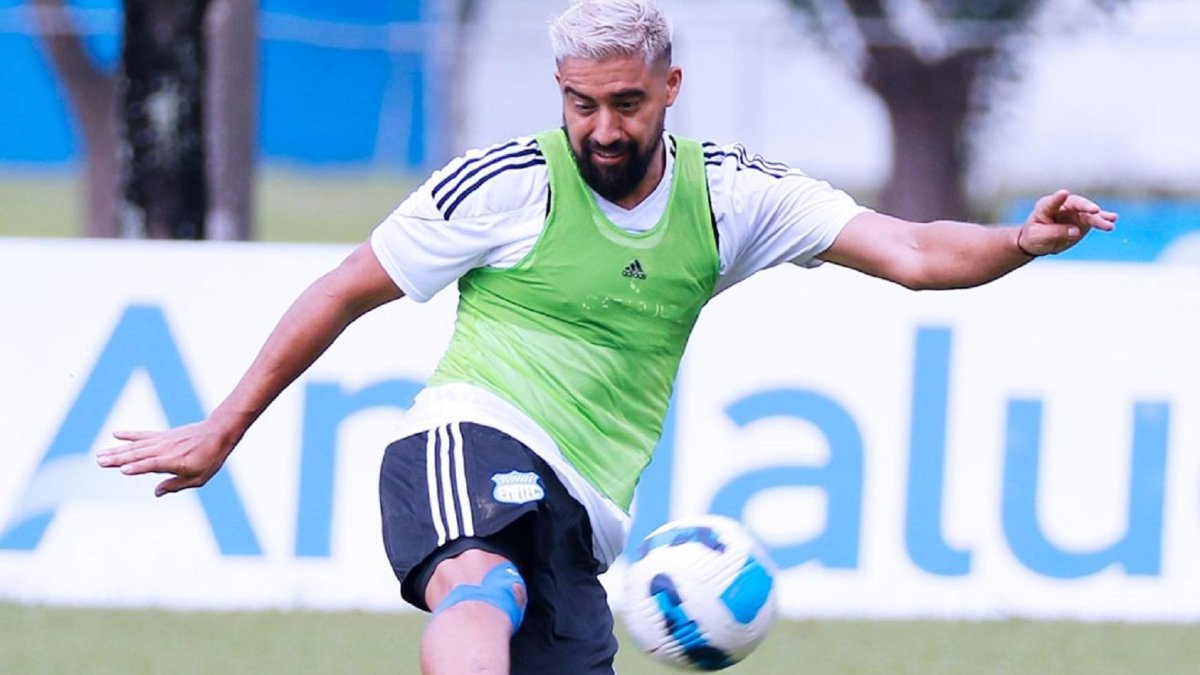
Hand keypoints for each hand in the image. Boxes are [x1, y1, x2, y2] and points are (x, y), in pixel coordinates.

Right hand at [96, 421, 238, 496]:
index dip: (138, 468)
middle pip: (138, 455)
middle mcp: (165, 449)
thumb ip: (176, 485)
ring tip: (100, 454)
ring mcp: (163, 441)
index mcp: (174, 461)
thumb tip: (156, 492)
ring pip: (136, 446)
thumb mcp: (198, 478)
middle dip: (118, 459)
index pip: (152, 464)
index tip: (123, 470)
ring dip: (117, 450)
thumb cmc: (210, 458)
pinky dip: (130, 435)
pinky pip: (143, 435)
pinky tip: (115, 434)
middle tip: (99, 462)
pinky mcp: (163, 435)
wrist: (218, 433)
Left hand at [1017, 189, 1116, 255]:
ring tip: (1110, 221)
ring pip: (1088, 213)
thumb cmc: (1034, 236)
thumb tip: (1076, 230)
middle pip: (1076, 204)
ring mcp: (1074, 213)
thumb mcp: (1039, 236)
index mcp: (1046, 206)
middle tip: (1095, 210)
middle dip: (1086, 206)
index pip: (1052, 201)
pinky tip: (1112, 220)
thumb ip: (1056, 232)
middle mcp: (1063, 206)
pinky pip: (1094, 220)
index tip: (1064, 193)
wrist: (1038, 242)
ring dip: (1100, 217)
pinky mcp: (1082, 221)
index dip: (1058, 198)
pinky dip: (1103, 219)